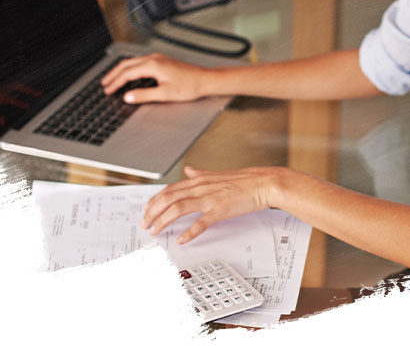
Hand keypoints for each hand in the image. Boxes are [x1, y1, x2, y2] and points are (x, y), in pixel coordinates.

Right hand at [100, 53, 207, 102]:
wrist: (205, 80)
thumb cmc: (190, 86)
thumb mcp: (165, 94)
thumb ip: (144, 95)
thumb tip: (128, 97)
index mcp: (153, 65)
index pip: (127, 73)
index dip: (115, 82)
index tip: (107, 90)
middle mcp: (154, 59)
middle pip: (127, 64)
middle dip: (113, 74)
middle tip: (104, 84)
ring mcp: (158, 58)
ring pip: (133, 62)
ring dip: (121, 70)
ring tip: (112, 80)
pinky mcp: (162, 61)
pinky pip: (140, 62)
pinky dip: (130, 69)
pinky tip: (129, 76)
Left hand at [141, 166, 281, 243]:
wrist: (263, 183)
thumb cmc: (244, 180)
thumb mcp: (217, 174)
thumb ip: (200, 173)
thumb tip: (188, 170)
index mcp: (200, 180)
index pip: (171, 189)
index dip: (156, 200)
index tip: (147, 210)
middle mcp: (201, 187)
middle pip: (169, 198)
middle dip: (153, 211)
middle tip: (145, 224)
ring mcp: (210, 198)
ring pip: (179, 208)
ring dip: (163, 220)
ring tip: (156, 231)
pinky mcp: (220, 210)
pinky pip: (201, 222)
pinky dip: (189, 232)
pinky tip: (182, 239)